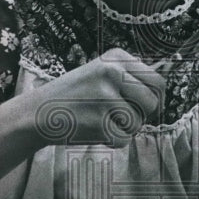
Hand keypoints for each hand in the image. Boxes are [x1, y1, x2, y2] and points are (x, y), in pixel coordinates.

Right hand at [33, 49, 165, 147]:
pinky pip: (123, 139)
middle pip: (152, 103)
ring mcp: (105, 96)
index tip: (146, 107)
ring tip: (101, 119)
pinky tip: (93, 129)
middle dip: (142, 115)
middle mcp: (112, 72)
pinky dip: (111, 140)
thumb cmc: (74, 95)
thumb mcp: (100, 72)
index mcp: (116, 57)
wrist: (37, 112)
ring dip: (123, 128)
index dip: (156, 99)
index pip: (157, 81)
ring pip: (138, 123)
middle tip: (122, 117)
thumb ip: (129, 77)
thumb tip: (162, 93)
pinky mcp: (99, 121)